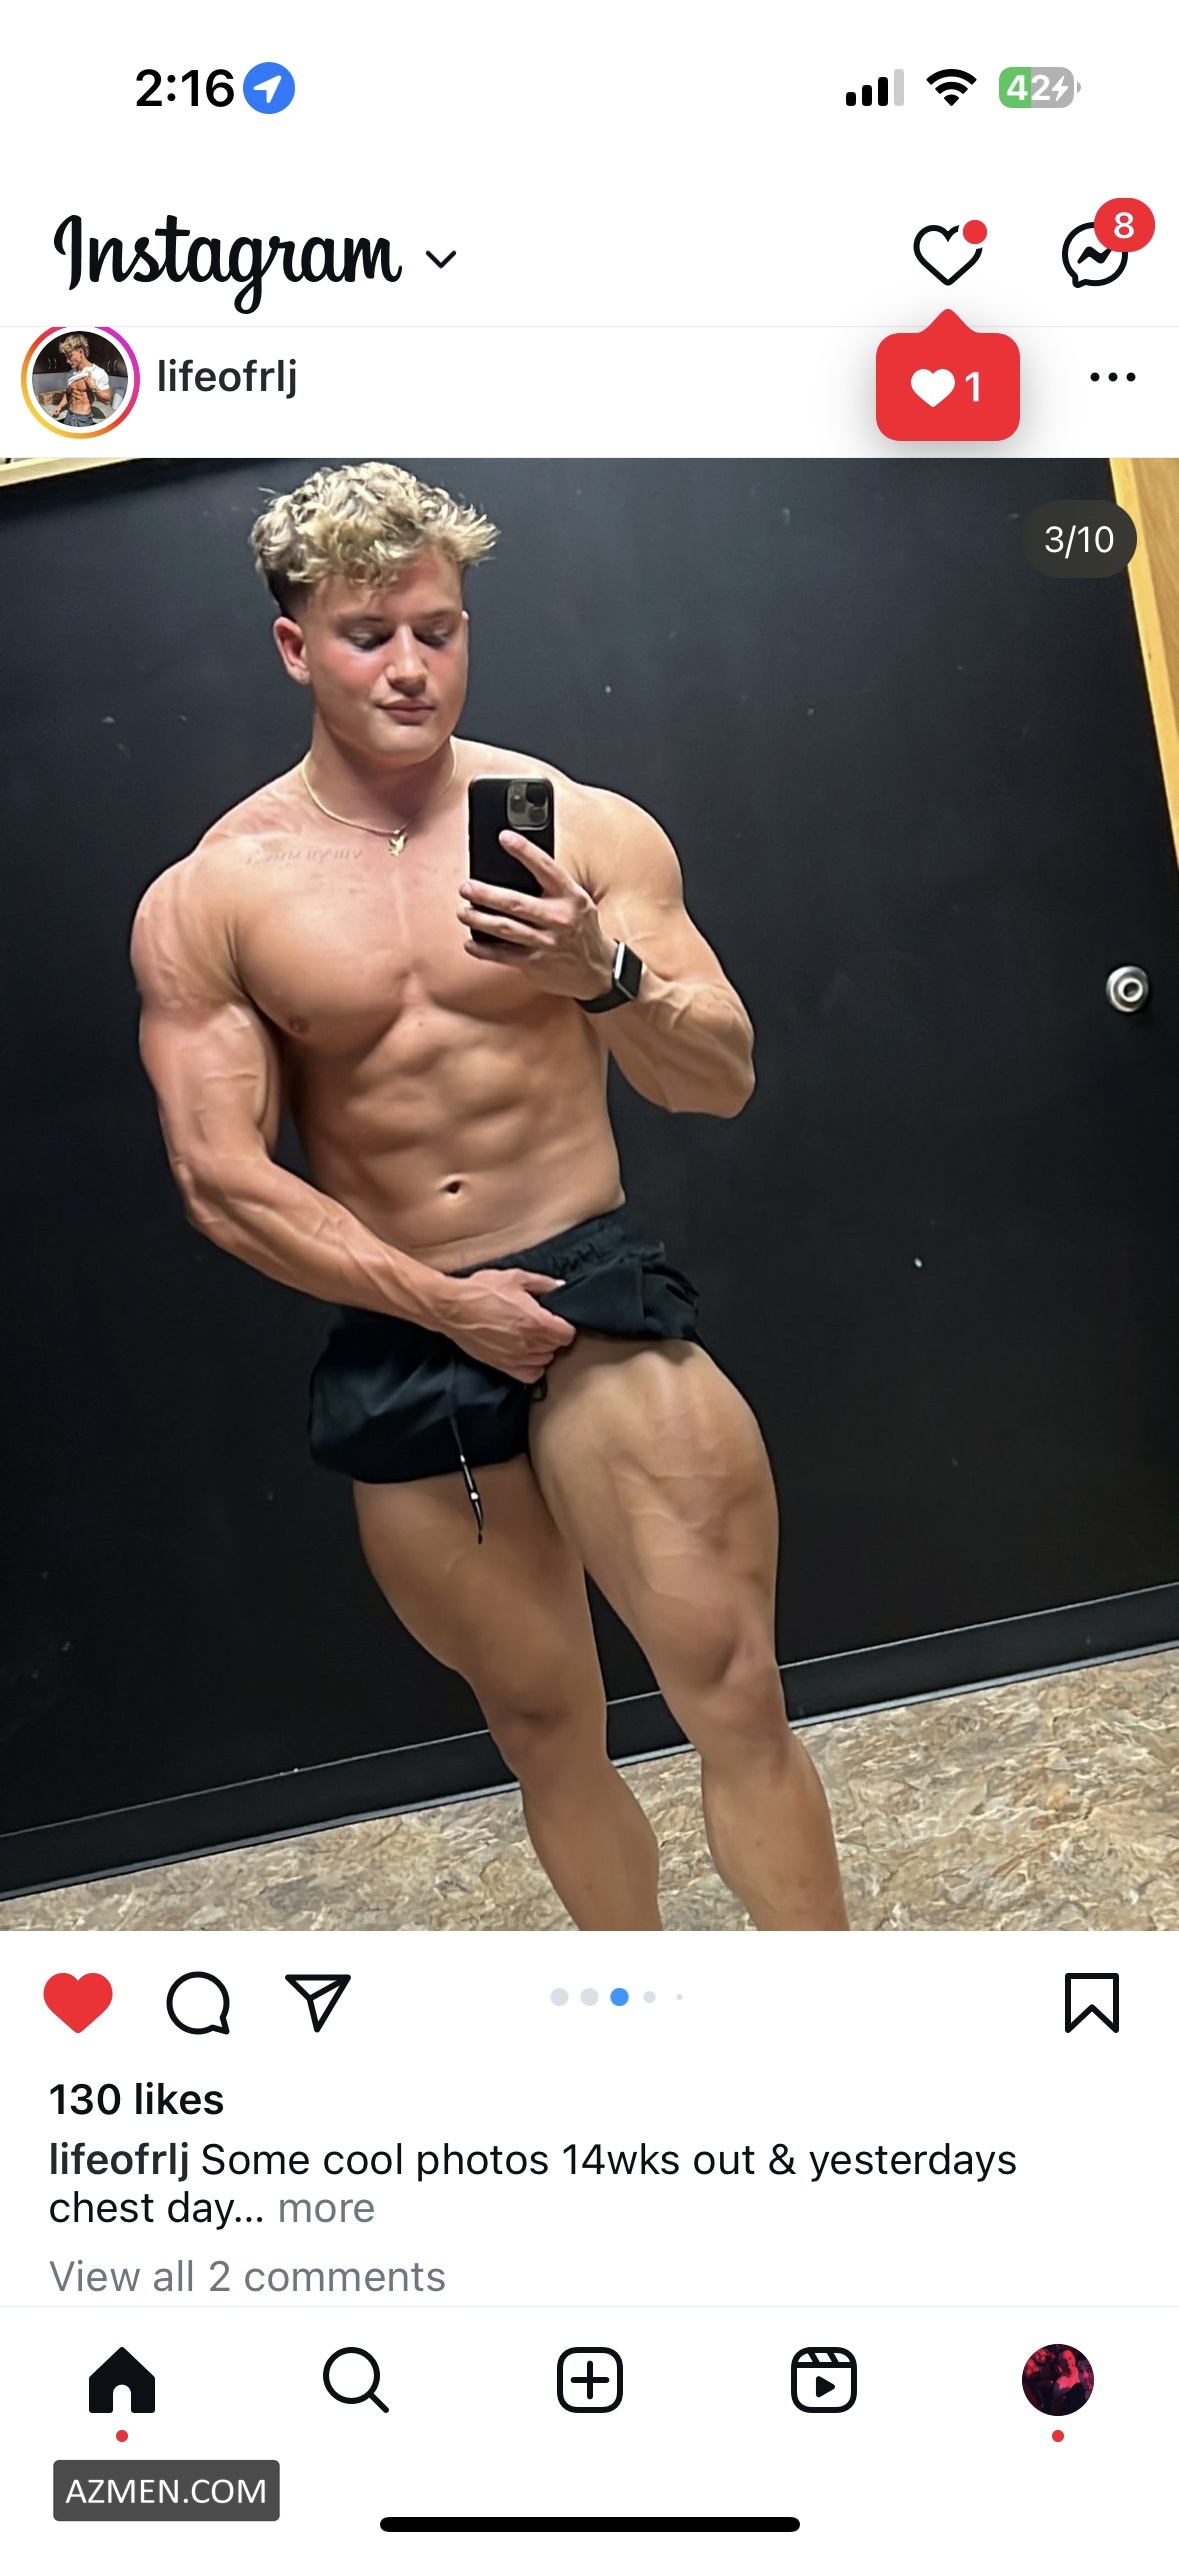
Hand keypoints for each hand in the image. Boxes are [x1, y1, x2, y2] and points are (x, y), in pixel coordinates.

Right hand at [438, 1267, 576, 1383]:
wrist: (452, 1308)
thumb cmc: (481, 1291)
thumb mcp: (515, 1278)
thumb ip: (543, 1283)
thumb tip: (561, 1287)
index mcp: (536, 1321)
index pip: (568, 1334)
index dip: (565, 1325)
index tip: (557, 1319)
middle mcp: (529, 1344)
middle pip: (557, 1347)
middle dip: (554, 1335)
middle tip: (543, 1323)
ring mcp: (516, 1357)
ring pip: (545, 1360)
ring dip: (544, 1350)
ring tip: (532, 1336)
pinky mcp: (503, 1366)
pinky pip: (530, 1375)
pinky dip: (533, 1366)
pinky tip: (526, 1354)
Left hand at [458, 832, 614, 1001]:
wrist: (596, 971)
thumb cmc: (580, 929)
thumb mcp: (576, 901)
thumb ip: (552, 887)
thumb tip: (513, 868)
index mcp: (570, 896)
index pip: (546, 868)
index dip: (525, 851)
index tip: (504, 838)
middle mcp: (560, 918)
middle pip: (517, 903)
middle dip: (487, 895)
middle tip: (467, 887)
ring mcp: (547, 942)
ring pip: (506, 929)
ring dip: (479, 920)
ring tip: (463, 912)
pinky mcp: (536, 963)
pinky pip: (504, 955)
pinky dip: (484, 949)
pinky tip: (470, 943)